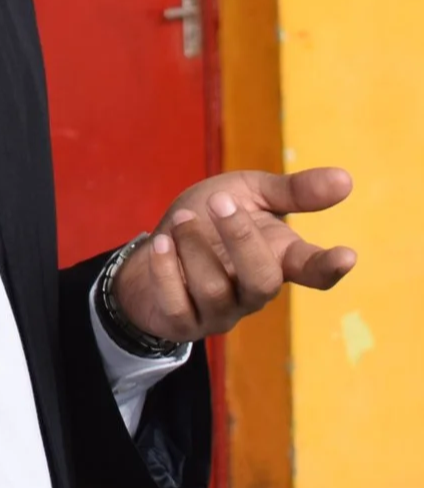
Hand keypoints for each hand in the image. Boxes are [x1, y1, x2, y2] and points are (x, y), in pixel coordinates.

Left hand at [111, 167, 357, 342]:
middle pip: (263, 281)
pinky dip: (166, 271)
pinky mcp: (183, 322)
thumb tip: (345, 178)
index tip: (347, 255)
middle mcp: (254, 291)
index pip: (312, 271)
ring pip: (215, 290)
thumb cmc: (209, 218)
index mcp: (278, 259)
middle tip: (220, 201)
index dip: (329, 267)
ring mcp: (220, 311)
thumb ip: (291, 190)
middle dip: (242, 239)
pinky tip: (160, 244)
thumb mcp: (248, 193)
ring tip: (181, 218)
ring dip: (193, 246)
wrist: (154, 247)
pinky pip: (178, 305)